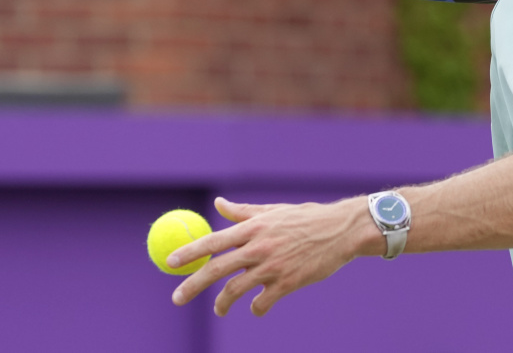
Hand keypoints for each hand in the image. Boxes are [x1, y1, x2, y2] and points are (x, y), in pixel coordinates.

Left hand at [169, 196, 375, 316]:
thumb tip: (219, 203)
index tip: (169, 261)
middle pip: (216, 269)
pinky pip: (262, 303)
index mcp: (254, 227)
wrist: (342, 231)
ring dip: (222, 304)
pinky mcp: (288, 283)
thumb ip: (244, 212)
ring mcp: (273, 266)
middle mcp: (260, 247)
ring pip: (235, 290)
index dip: (189, 252)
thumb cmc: (308, 219)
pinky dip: (255, 308)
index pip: (213, 240)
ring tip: (218, 309)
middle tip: (176, 298)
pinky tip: (255, 308)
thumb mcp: (275, 211)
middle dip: (192, 286)